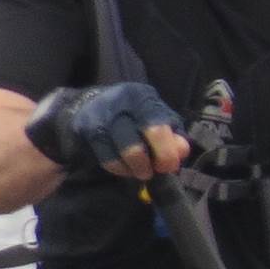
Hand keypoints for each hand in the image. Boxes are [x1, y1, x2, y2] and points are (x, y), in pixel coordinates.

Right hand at [25, 81, 187, 179]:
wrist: (87, 107)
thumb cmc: (130, 117)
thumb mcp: (155, 120)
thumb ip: (172, 135)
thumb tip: (182, 151)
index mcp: (144, 97)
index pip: (158, 127)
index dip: (166, 152)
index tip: (168, 167)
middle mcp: (122, 103)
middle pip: (140, 143)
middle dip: (149, 164)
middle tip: (152, 171)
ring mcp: (102, 117)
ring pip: (125, 153)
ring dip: (135, 169)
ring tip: (139, 170)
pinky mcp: (87, 131)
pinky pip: (108, 160)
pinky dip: (119, 169)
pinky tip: (124, 167)